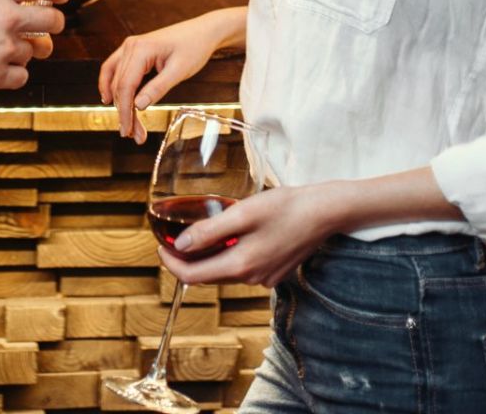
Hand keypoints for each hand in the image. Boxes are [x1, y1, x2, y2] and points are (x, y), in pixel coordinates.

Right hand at [0, 0, 66, 99]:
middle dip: (56, 24)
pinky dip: (13, 75)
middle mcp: (6, 18)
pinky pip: (21, 76)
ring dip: (26, 52)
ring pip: (34, 52)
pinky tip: (1, 71)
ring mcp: (4, 48)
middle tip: (51, 27)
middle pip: (52, 21)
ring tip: (11, 51)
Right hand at [98, 10, 240, 143]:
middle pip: (119, 86)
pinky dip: (112, 85)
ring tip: (127, 124)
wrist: (204, 31)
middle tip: (133, 135)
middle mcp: (130, 46)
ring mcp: (130, 47)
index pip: (125, 86)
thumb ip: (158, 88)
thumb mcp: (179, 71)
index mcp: (140, 49)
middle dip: (124, 112)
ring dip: (119, 103)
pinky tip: (110, 99)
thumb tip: (138, 106)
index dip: (124, 111)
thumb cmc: (195, 47)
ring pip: (115, 80)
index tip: (128, 131)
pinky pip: (116, 69)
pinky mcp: (134, 51)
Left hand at [160, 184, 336, 288]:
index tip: (160, 245)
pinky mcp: (274, 271)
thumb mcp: (243, 213)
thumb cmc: (286, 207)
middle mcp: (251, 278)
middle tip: (173, 238)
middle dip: (187, 260)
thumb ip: (210, 231)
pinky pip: (242, 267)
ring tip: (200, 233)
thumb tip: (181, 246)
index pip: (192, 276)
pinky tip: (232, 235)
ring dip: (209, 256)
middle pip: (207, 275)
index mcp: (240, 266)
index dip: (171, 263)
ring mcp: (264, 277)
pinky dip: (229, 255)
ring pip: (225, 271)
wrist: (325, 212)